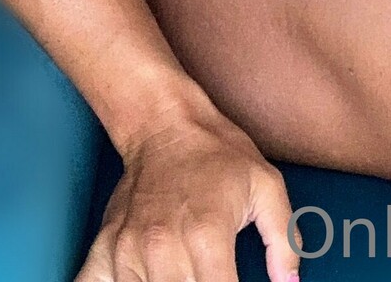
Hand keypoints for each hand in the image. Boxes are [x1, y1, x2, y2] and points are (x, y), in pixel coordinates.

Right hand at [76, 109, 300, 281]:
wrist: (165, 123)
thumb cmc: (217, 153)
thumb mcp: (267, 185)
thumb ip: (284, 239)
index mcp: (207, 238)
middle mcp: (165, 250)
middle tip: (207, 275)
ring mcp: (130, 252)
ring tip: (184, 273)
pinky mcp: (107, 248)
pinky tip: (136, 279)